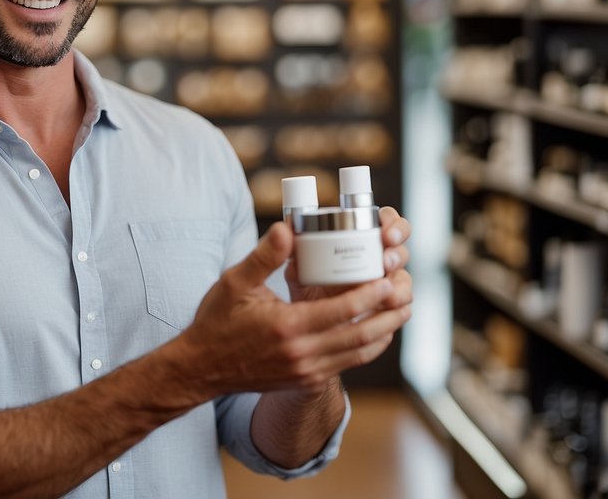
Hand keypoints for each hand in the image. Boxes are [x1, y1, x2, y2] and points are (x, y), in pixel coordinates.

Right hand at [172, 222, 410, 403]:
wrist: (201, 367)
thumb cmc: (217, 321)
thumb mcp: (235, 282)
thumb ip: (264, 255)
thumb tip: (287, 227)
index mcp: (287, 326)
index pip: (342, 310)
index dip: (371, 294)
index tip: (389, 277)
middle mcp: (302, 353)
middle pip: (361, 335)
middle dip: (389, 313)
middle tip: (406, 293)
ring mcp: (306, 371)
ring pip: (359, 354)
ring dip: (385, 332)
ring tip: (402, 312)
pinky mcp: (305, 380)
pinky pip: (347, 365)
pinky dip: (367, 348)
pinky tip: (375, 332)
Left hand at [286, 206, 412, 312]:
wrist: (306, 327)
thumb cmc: (304, 287)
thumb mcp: (295, 267)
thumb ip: (289, 250)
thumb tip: (284, 229)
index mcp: (361, 239)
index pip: (386, 221)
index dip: (392, 223)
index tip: (385, 232)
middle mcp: (379, 259)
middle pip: (401, 249)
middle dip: (398, 254)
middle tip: (386, 261)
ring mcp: (387, 284)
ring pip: (405, 279)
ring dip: (401, 284)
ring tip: (387, 291)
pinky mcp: (388, 309)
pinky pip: (402, 306)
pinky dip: (399, 307)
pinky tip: (391, 309)